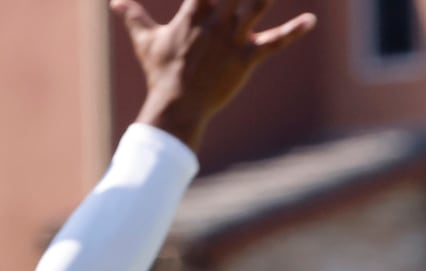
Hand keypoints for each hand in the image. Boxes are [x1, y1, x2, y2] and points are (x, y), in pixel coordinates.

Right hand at [122, 0, 316, 148]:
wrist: (177, 105)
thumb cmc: (161, 73)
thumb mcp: (146, 41)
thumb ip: (133, 16)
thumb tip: (114, 3)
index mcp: (194, 10)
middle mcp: (215, 19)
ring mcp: (232, 38)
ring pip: (257, 4)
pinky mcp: (246, 59)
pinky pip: (275, 42)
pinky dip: (295, 31)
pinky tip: (311, 21)